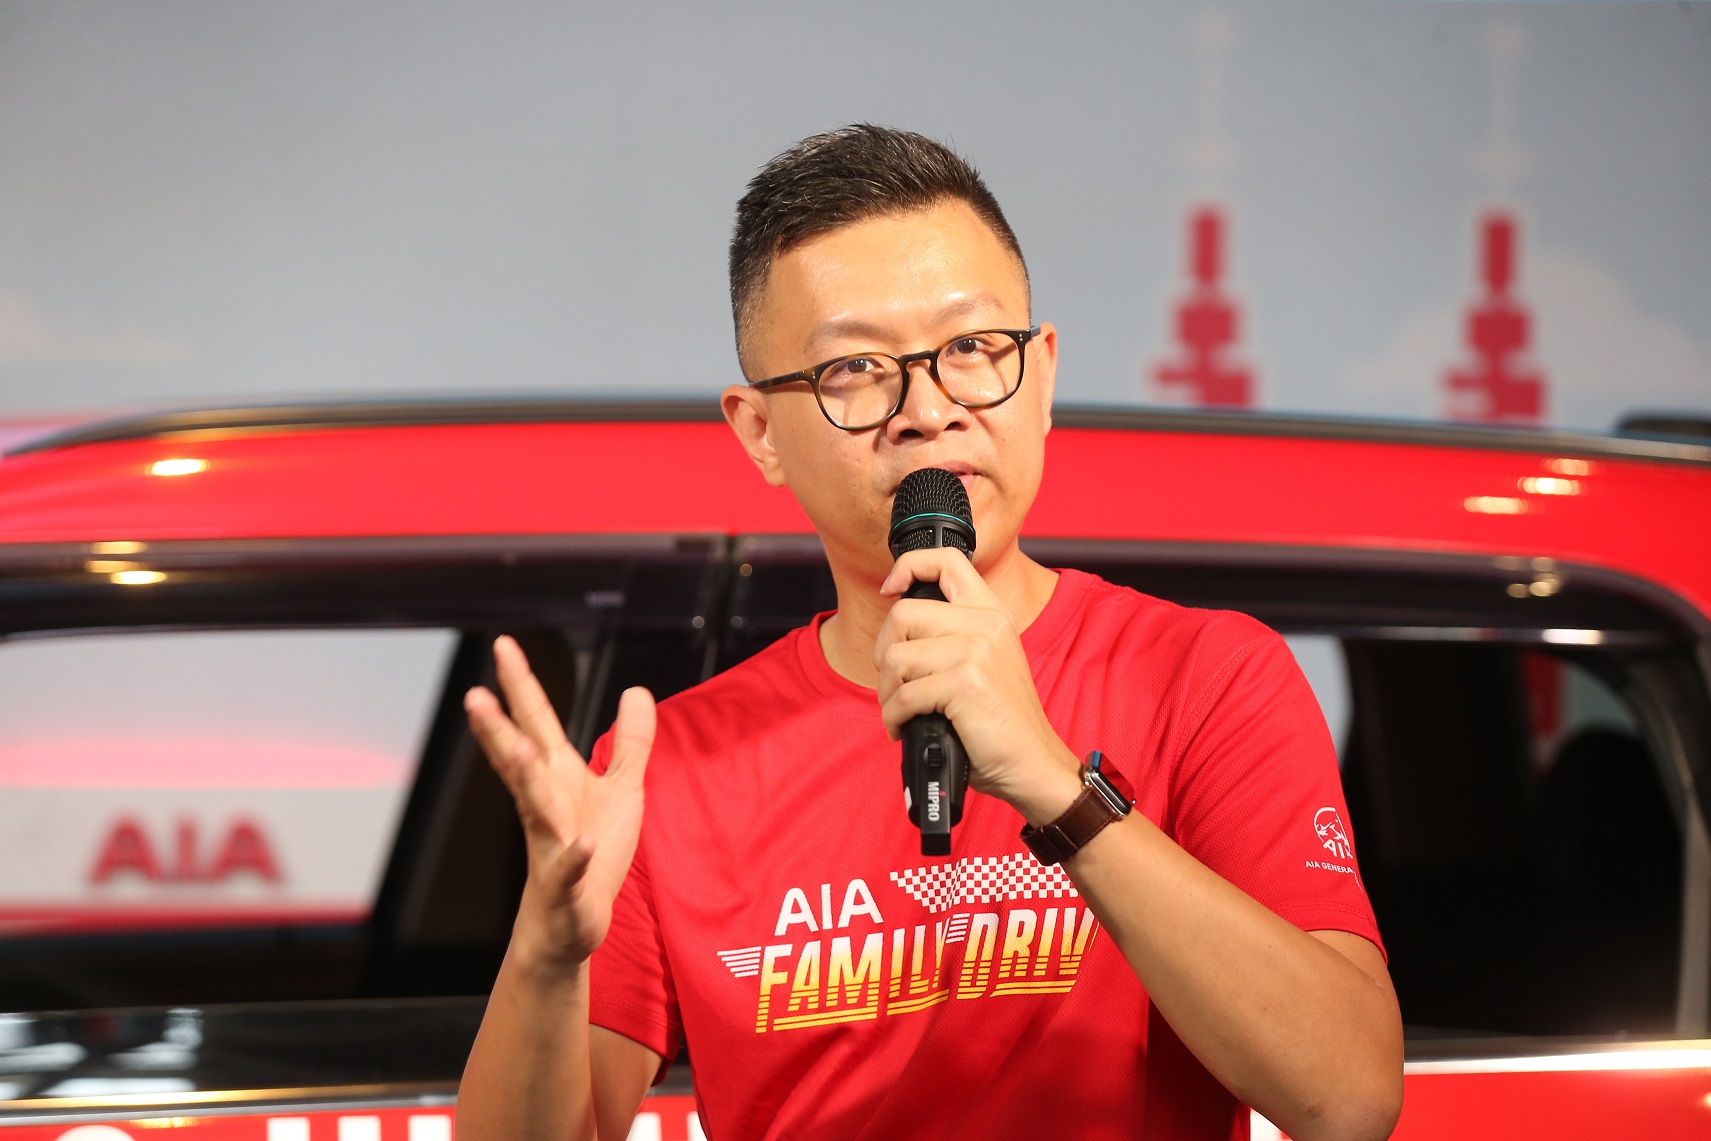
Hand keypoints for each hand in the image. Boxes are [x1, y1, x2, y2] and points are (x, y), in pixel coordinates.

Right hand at [464, 636, 655, 973]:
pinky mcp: (566, 883)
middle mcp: (546, 804)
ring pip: (534, 807)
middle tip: (474, 696)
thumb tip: (638, 691)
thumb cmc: (593, 851)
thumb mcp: (622, 788)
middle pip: (518, 760)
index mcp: (557, 777)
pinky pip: (568, 867)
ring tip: (519, 749)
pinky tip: (579, 845)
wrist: (573, 919)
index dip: (520, 684)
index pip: (535, 722)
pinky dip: (573, 856)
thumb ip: (630, 741)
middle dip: (498, 729)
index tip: (503, 645)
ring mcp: (550, 843)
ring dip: (525, 778)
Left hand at [874, 550, 1080, 824]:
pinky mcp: (965, 683)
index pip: (947, 560)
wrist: (1033, 763)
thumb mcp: (987, 662)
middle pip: (903, 613)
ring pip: (896, 656)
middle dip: (884, 652)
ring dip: (886, 691)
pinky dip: (893, 717)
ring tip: (900, 711)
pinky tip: (904, 728)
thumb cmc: (1001, 722)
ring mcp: (977, 651)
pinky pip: (903, 694)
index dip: (909, 566)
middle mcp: (986, 624)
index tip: (890, 589)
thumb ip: (954, 636)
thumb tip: (898, 630)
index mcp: (991, 613)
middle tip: (893, 682)